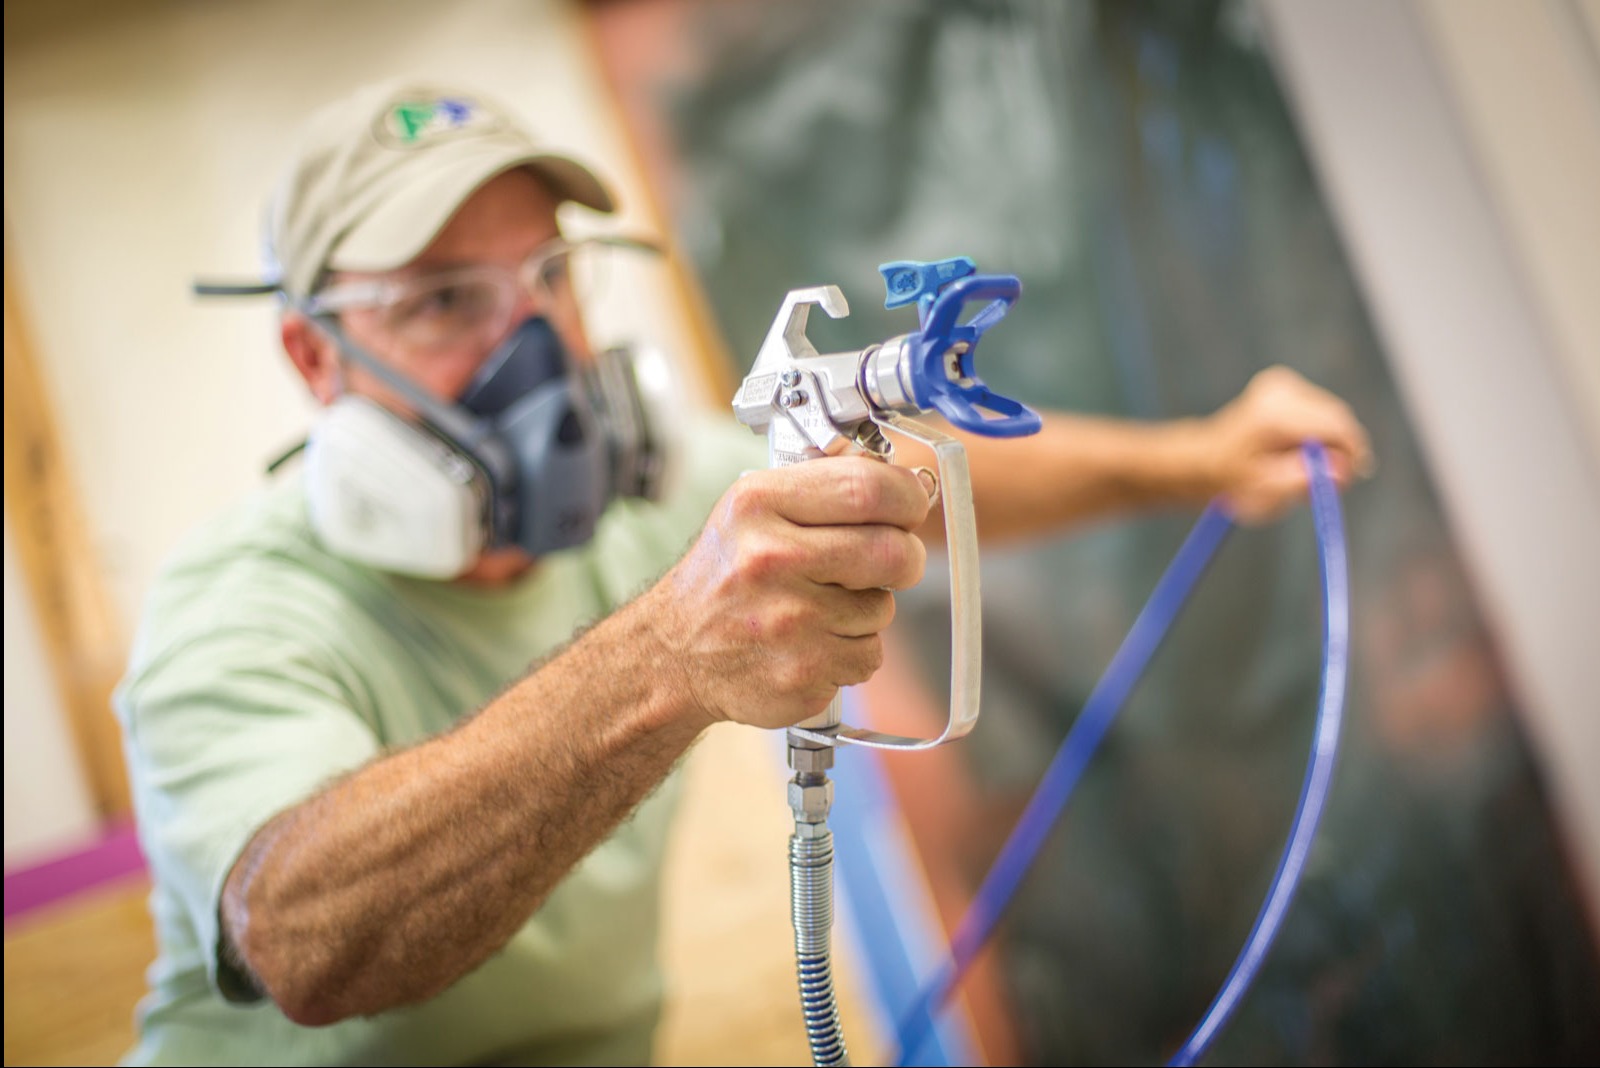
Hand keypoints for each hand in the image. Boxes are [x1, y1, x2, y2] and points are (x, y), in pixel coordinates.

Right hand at [652, 456, 934, 729]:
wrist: (674, 653)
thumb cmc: (725, 575)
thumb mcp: (754, 509)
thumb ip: (823, 487)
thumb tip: (906, 480)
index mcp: (760, 505)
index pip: (869, 487)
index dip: (908, 497)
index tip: (912, 506)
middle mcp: (771, 560)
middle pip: (893, 552)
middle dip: (904, 558)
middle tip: (887, 562)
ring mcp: (788, 622)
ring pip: (883, 609)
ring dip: (867, 609)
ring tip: (819, 607)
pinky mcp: (801, 674)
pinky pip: (868, 656)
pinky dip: (851, 652)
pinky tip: (813, 642)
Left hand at [1201, 366, 1373, 523]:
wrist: (1206, 460)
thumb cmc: (1234, 482)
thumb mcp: (1266, 493)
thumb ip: (1303, 481)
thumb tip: (1341, 472)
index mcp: (1273, 415)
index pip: (1334, 424)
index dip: (1352, 451)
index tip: (1354, 477)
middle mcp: (1279, 391)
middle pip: (1336, 417)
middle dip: (1342, 449)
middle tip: (1334, 482)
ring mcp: (1281, 383)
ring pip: (1332, 414)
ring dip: (1330, 442)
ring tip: (1306, 468)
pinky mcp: (1285, 383)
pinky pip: (1320, 410)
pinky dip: (1318, 431)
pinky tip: (1298, 451)